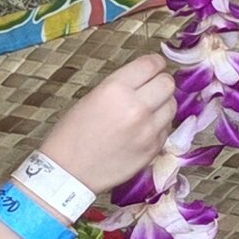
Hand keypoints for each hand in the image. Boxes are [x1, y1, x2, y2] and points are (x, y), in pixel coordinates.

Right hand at [38, 54, 175, 191]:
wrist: (66, 174)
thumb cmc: (71, 135)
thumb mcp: (91, 98)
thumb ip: (122, 86)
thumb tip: (145, 79)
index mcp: (115, 89)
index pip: (151, 64)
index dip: (154, 64)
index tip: (154, 67)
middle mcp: (136, 107)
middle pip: (168, 83)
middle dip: (160, 83)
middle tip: (151, 90)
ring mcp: (148, 129)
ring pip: (172, 105)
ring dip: (162, 105)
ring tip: (146, 112)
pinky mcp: (153, 148)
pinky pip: (167, 128)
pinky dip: (159, 126)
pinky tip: (142, 131)